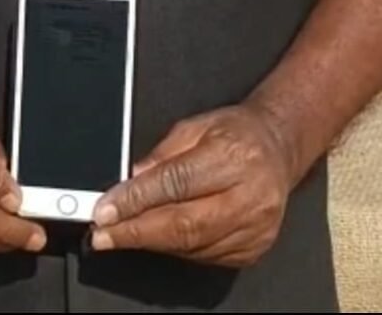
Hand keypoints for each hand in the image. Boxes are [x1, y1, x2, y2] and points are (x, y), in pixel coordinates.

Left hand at [92, 104, 290, 266]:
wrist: (278, 149)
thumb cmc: (237, 133)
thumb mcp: (195, 126)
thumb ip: (162, 154)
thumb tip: (131, 180)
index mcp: (234, 156)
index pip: (176, 183)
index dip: (136, 200)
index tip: (105, 210)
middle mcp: (249, 195)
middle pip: (183, 224)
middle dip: (135, 232)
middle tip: (102, 235)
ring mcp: (254, 228)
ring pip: (192, 246)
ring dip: (151, 242)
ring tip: (123, 235)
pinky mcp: (253, 249)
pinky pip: (205, 256)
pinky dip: (176, 248)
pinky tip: (159, 237)